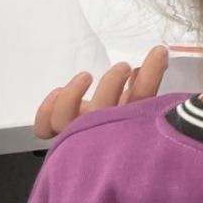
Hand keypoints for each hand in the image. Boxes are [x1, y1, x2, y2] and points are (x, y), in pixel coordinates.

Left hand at [34, 46, 169, 139]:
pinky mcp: (58, 130)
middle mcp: (101, 131)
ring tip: (87, 75)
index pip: (143, 98)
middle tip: (123, 66)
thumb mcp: (139, 102)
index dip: (151, 74)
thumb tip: (158, 54)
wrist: (97, 150)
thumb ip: (147, 82)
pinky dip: (47, 109)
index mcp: (128, 125)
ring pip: (66, 119)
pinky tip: (58, 90)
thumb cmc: (122, 121)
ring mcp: (77, 133)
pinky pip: (45, 127)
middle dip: (112, 83)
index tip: (158, 53)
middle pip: (103, 112)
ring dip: (74, 94)